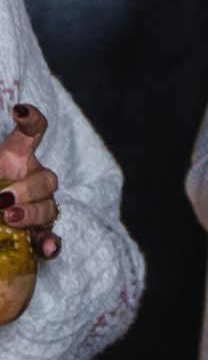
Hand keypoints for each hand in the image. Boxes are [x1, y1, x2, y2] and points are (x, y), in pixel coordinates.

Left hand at [0, 105, 60, 255]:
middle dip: (27, 189)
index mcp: (14, 158)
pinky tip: (48, 248)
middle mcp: (32, 180)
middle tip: (3, 200)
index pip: (32, 133)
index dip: (31, 120)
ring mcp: (38, 208)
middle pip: (45, 180)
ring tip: (10, 219)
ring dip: (31, 213)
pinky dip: (51, 243)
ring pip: (49, 208)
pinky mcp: (37, 236)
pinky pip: (50, 238)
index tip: (19, 111)